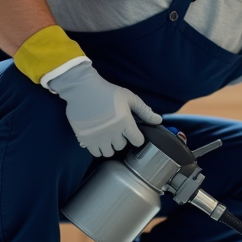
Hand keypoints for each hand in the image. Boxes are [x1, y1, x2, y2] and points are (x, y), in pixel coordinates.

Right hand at [47, 62, 161, 156]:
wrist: (82, 89)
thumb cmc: (107, 92)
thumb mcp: (129, 98)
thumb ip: (144, 111)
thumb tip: (158, 120)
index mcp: (125, 122)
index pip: (138, 141)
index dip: (137, 137)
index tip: (133, 133)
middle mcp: (112, 132)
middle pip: (122, 146)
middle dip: (121, 139)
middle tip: (117, 130)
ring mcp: (98, 137)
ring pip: (108, 152)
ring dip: (109, 146)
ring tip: (107, 136)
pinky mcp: (85, 139)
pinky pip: (95, 153)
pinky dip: (97, 148)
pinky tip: (98, 138)